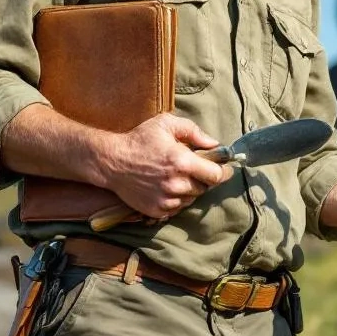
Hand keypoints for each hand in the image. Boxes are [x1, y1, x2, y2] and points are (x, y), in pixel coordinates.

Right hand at [99, 113, 233, 219]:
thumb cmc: (140, 140)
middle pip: (204, 188)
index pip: (216, 175)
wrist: (112, 161)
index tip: (224, 168)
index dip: (223, 172)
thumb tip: (215, 144)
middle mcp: (176, 184)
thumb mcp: (166, 124)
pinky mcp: (156, 211)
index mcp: (182, 162)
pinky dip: (176, 199)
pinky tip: (166, 186)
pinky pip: (177, 208)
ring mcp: (166, 200)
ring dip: (189, 189)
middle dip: (203, 178)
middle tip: (192, 168)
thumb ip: (194, 132)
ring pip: (191, 199)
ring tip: (176, 176)